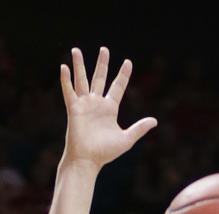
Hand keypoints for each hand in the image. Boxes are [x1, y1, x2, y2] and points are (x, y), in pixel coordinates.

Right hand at [60, 47, 156, 170]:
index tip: (128, 62)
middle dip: (102, 64)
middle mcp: (97, 103)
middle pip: (100, 78)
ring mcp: (84, 105)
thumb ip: (139, 128)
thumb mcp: (126, 139)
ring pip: (82, 80)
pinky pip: (69, 91)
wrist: (88, 160)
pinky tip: (63, 67)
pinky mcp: (73, 109)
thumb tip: (155, 121)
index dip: (123, 74)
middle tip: (104, 49)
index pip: (117, 86)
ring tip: (76, 50)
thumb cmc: (105, 152)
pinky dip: (66, 80)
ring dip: (79, 65)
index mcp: (110, 108)